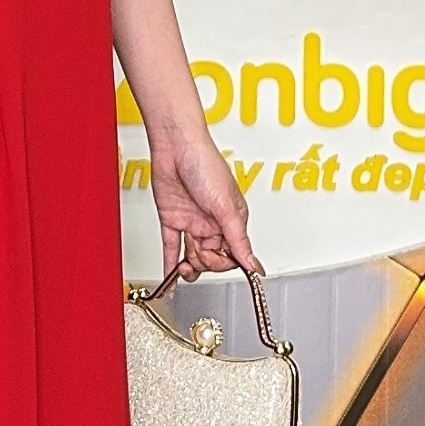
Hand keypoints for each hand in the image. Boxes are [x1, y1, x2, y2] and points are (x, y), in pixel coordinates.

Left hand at [149, 127, 258, 283]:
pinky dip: (170, 264)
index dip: (223, 263)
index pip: (233, 254)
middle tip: (198, 253)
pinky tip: (171, 279)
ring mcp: (192, 221)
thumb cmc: (204, 163)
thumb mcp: (226, 207)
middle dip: (205, 262)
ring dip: (189, 266)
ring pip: (192, 256)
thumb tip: (254, 265)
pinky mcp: (173, 219)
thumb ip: (237, 240)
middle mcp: (213, 222)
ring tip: (185, 266)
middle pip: (212, 258)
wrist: (174, 146)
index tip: (216, 266)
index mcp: (232, 219)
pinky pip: (172, 247)